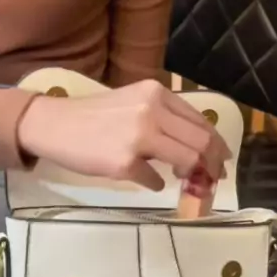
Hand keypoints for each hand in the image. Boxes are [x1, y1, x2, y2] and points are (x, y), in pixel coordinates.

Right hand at [18, 79, 230, 189]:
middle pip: (201, 141)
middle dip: (213, 163)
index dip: (216, 143)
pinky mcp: (125, 162)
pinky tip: (149, 181)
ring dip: (192, 175)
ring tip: (186, 180)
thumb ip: (162, 117)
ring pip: (186, 159)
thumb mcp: (133, 102)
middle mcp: (152, 110)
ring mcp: (139, 136)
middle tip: (214, 177)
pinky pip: (154, 179)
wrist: (54, 125)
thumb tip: (195, 145)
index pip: (200, 121)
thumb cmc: (93, 116)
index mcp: (157, 93)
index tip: (222, 158)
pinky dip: (156, 183)